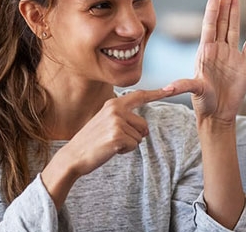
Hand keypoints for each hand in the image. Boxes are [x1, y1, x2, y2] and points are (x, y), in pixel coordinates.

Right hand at [56, 88, 172, 175]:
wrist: (74, 156)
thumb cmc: (92, 141)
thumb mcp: (106, 122)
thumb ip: (125, 119)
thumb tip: (145, 130)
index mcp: (113, 104)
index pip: (139, 96)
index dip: (156, 93)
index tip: (171, 88)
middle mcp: (115, 109)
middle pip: (144, 125)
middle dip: (135, 136)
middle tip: (113, 139)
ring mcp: (116, 122)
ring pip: (139, 137)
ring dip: (128, 144)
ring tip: (110, 144)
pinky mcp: (117, 135)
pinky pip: (134, 145)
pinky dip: (125, 151)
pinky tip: (110, 149)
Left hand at [167, 0, 245, 127]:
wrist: (218, 115)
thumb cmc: (204, 103)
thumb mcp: (193, 91)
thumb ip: (183, 86)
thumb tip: (166, 88)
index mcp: (206, 52)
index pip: (209, 26)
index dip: (212, 10)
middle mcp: (218, 51)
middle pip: (221, 23)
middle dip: (224, 5)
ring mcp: (231, 56)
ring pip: (233, 29)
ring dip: (235, 14)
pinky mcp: (244, 65)